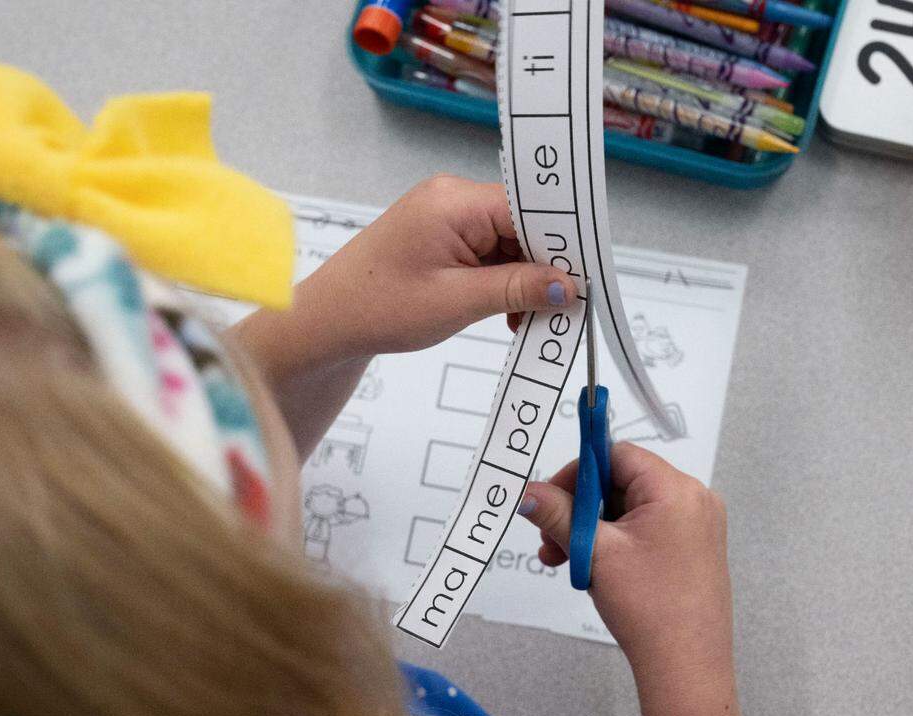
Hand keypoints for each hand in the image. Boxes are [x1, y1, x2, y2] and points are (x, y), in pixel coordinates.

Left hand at [231, 174, 577, 460]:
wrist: (327, 321)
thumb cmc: (377, 307)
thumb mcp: (457, 302)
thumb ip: (517, 288)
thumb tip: (569, 283)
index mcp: (454, 201)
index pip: (529, 208)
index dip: (561, 244)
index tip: (585, 278)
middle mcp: (451, 197)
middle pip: (523, 224)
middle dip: (543, 268)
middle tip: (557, 310)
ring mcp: (445, 215)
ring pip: (508, 241)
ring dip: (523, 280)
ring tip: (522, 321)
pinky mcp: (440, 235)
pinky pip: (488, 251)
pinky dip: (501, 281)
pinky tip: (505, 313)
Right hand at [519, 442, 742, 715]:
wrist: (686, 668)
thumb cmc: (648, 607)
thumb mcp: (593, 552)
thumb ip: (557, 514)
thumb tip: (528, 492)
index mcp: (676, 490)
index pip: (617, 455)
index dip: (578, 472)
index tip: (551, 499)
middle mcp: (693, 500)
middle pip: (622, 482)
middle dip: (580, 508)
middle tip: (551, 539)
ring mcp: (697, 526)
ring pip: (629, 509)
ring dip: (592, 528)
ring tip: (565, 560)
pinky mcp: (693, 550)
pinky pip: (645, 529)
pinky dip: (614, 542)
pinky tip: (592, 569)